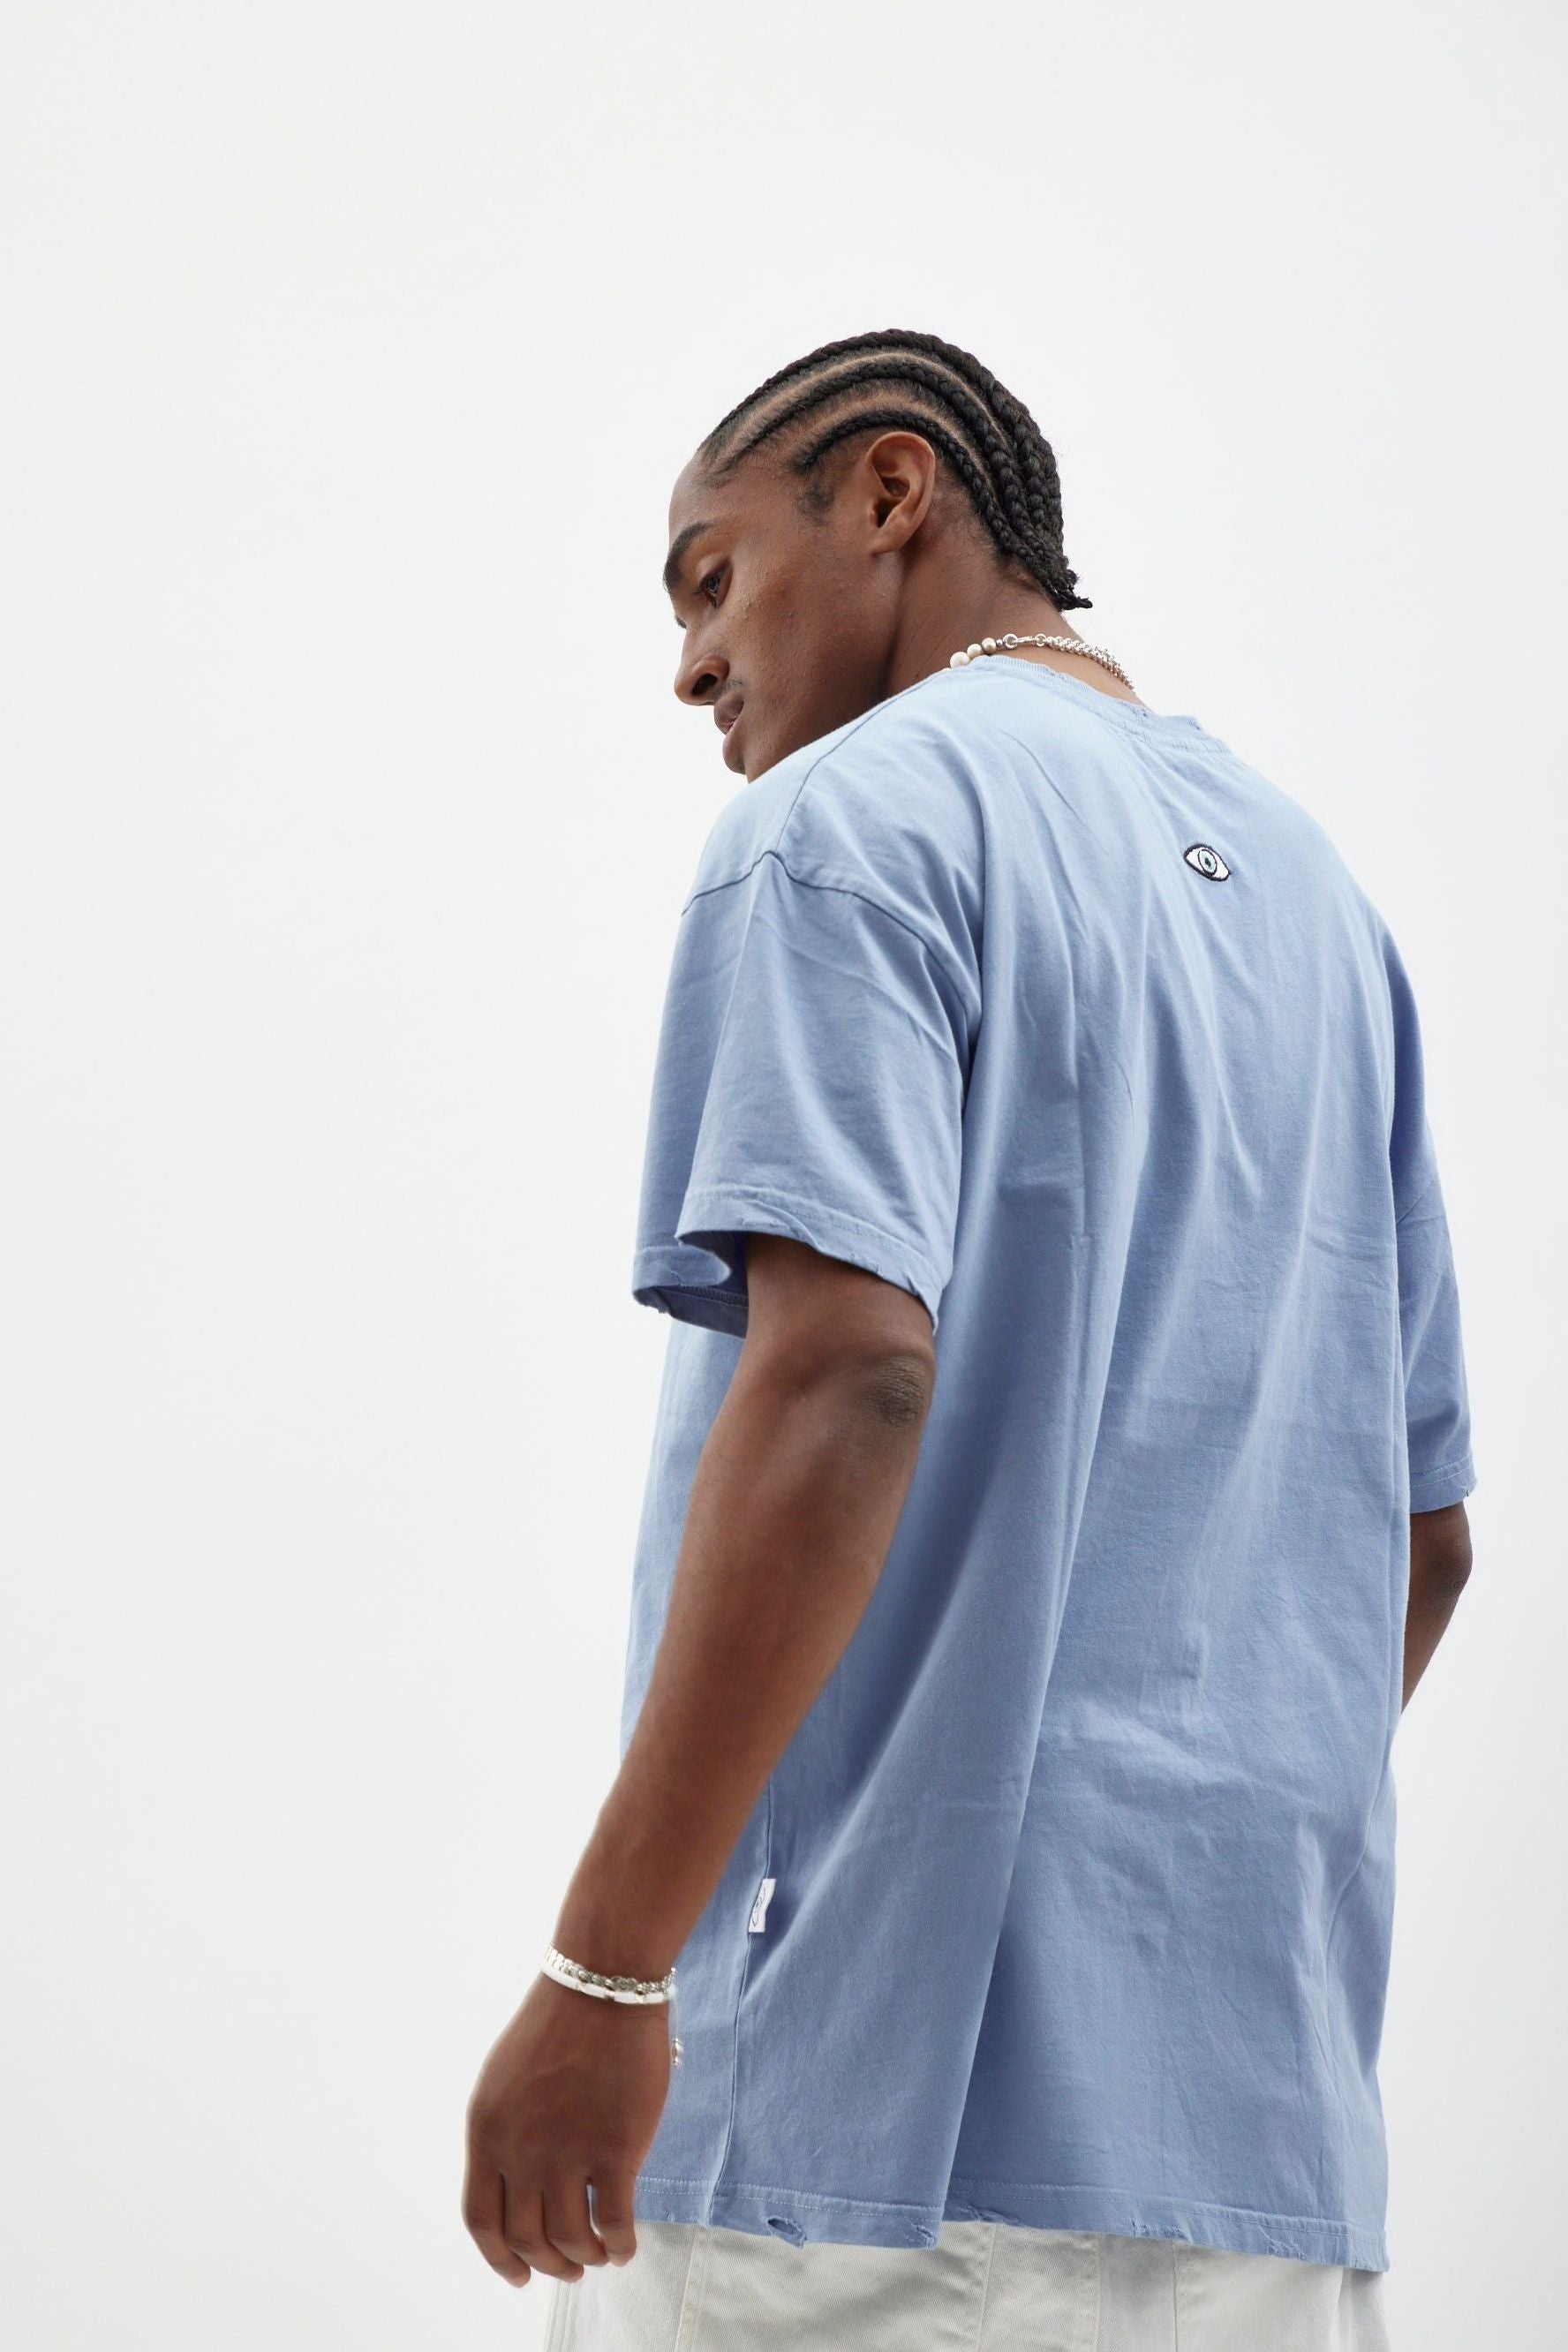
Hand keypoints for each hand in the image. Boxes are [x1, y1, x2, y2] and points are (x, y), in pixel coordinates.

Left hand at [462, 1970, 672, 2287]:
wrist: (602, 1985)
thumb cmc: (560, 2024)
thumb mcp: (505, 2081)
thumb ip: (505, 2136)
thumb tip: (521, 2190)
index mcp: (487, 2132)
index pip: (482, 2220)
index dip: (500, 2258)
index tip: (519, 2274)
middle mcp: (520, 2150)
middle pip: (527, 2238)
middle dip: (548, 2263)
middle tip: (567, 2268)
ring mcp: (568, 2153)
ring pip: (570, 2240)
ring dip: (584, 2258)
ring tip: (598, 2257)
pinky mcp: (616, 2150)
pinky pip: (615, 2223)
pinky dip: (619, 2245)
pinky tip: (625, 2247)